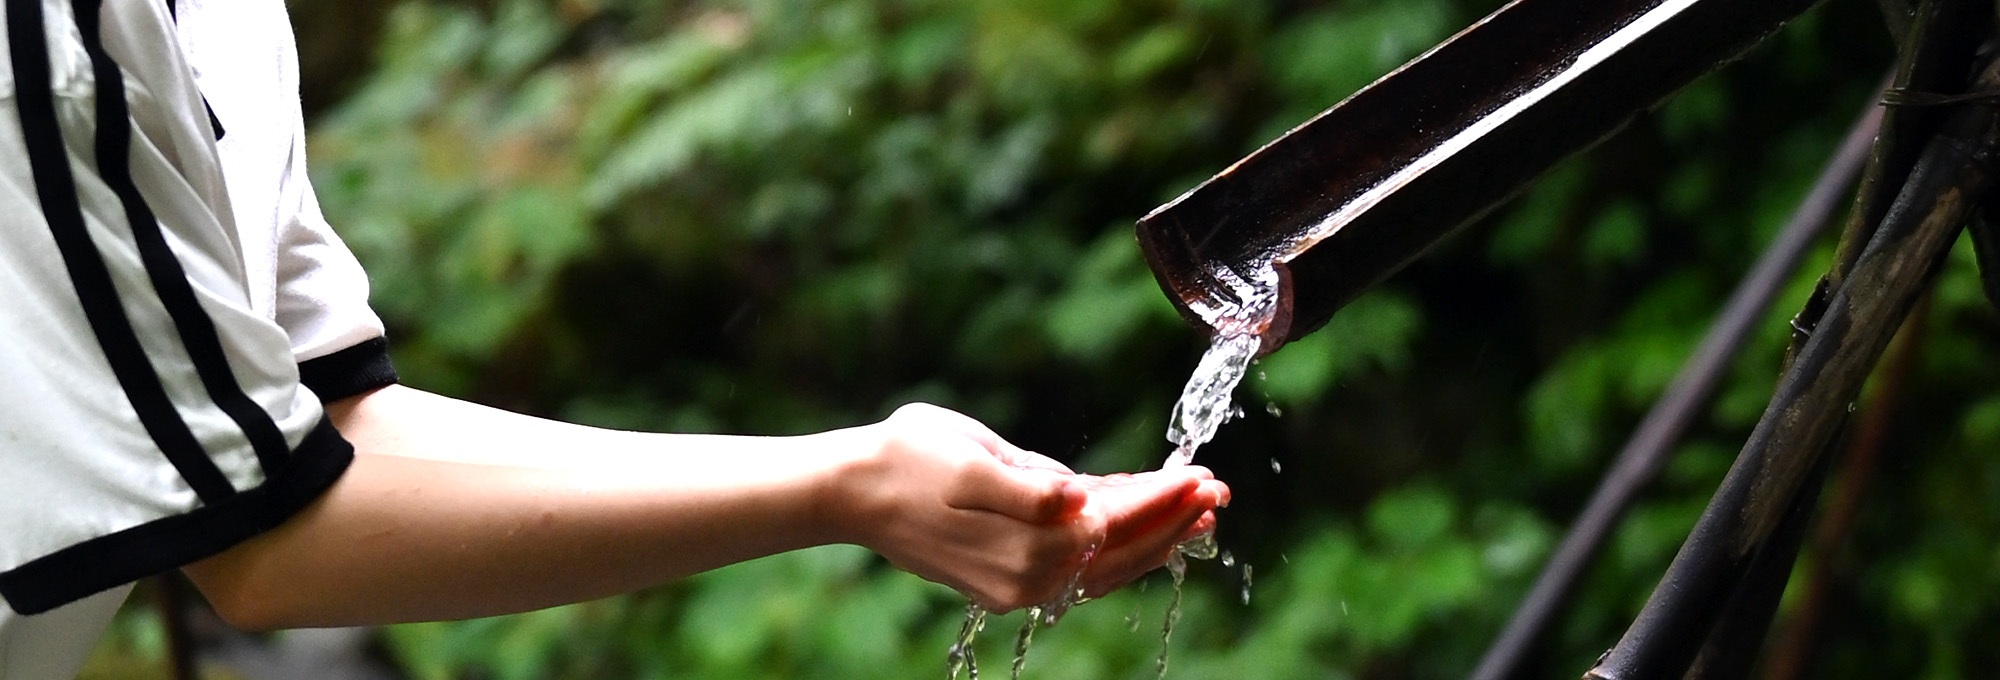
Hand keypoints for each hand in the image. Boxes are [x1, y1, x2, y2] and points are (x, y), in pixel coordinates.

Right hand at [826, 403, 1227, 611]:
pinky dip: (1115, 545)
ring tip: (1194, 511)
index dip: (1162, 498)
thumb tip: (1082, 501)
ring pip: (1106, 566)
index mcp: (1027, 546)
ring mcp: (1019, 585)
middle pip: (1122, 553)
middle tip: (1218, 491)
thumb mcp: (970, 458)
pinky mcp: (1008, 579)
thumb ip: (1030, 485)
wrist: (853, 492)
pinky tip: (1134, 518)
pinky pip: (1079, 567)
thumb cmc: (910, 460)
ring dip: (1153, 537)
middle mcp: (1029, 578)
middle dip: (1172, 522)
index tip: (1200, 475)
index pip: (1116, 522)